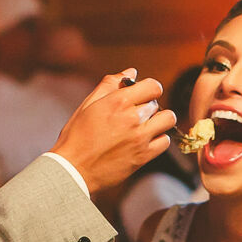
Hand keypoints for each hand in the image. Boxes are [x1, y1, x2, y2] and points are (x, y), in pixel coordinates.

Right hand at [50, 70, 176, 194]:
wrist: (74, 170)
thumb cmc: (76, 136)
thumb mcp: (88, 105)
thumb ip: (110, 85)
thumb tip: (131, 72)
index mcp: (118, 101)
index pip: (153, 86)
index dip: (149, 89)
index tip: (142, 95)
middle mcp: (132, 117)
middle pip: (157, 103)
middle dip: (148, 106)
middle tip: (135, 115)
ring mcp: (140, 138)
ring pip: (167, 120)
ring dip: (159, 121)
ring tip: (146, 126)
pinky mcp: (143, 156)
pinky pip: (165, 142)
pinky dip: (159, 140)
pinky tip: (146, 141)